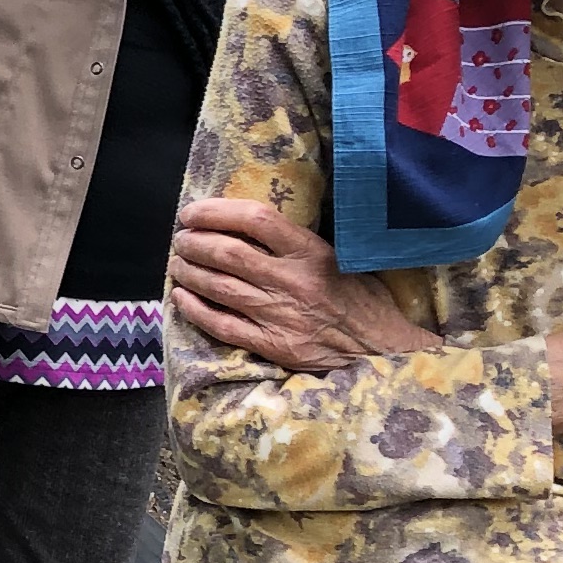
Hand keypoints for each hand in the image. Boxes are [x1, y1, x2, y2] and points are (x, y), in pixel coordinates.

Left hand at [167, 196, 418, 372]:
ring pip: (219, 287)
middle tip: (181, 239)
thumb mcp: (340, 257)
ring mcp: (279, 315)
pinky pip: (222, 325)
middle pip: (227, 253)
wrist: (383, 350)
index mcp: (311, 252)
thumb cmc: (361, 299)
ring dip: (189, 272)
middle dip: (194, 242)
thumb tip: (247, 226)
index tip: (193, 212)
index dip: (216, 211)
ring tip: (178, 262)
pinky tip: (181, 298)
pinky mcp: (272, 346)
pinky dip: (196, 310)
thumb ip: (297, 243)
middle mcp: (291, 281)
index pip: (256, 219)